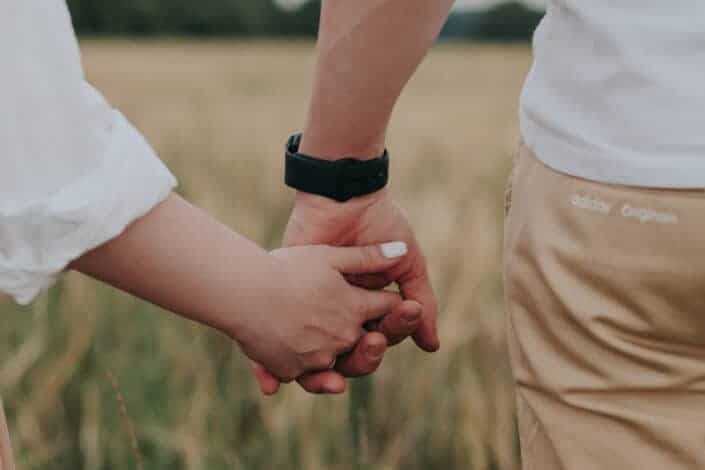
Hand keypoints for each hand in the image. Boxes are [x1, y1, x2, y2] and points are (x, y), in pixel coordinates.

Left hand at [254, 189, 438, 393]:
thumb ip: (420, 302)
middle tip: (372, 340)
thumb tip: (432, 346)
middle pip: (351, 356)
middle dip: (365, 355)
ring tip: (336, 359)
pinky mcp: (283, 305)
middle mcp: (340, 314)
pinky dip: (270, 370)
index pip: (383, 336)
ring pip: (314, 359)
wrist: (343, 195)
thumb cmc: (379, 224)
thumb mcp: (406, 263)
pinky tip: (273, 382)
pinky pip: (271, 347)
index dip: (396, 330)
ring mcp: (310, 311)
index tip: (406, 311)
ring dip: (324, 369)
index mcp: (369, 308)